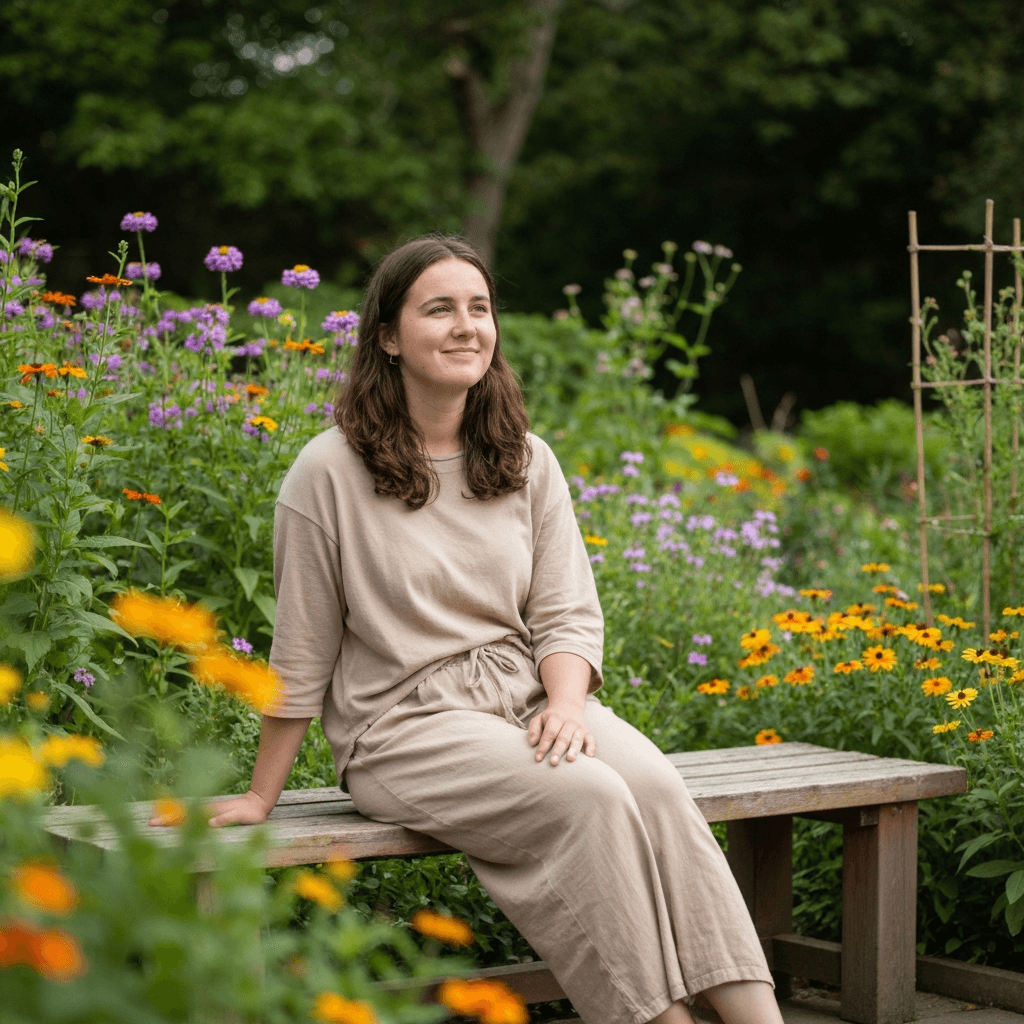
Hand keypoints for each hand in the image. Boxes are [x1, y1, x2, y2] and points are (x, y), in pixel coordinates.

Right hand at [147, 790, 270, 827]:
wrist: (258, 803)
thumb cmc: (250, 812)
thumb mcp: (240, 816)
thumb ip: (226, 819)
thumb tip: (210, 823)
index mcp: (209, 812)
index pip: (186, 816)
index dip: (170, 820)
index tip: (155, 822)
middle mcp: (207, 811)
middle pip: (182, 814)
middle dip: (165, 818)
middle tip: (148, 823)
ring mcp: (209, 811)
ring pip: (186, 813)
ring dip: (171, 816)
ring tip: (156, 820)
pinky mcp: (213, 813)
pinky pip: (194, 815)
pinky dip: (182, 816)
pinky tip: (176, 820)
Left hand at [528, 703, 595, 765]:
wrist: (568, 705)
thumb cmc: (551, 718)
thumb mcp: (539, 719)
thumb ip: (534, 730)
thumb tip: (533, 743)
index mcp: (555, 719)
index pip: (549, 732)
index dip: (544, 745)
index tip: (538, 758)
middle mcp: (568, 722)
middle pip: (563, 737)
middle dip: (558, 750)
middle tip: (553, 762)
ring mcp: (578, 727)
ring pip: (577, 738)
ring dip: (574, 749)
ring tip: (570, 759)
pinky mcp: (587, 732)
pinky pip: (591, 739)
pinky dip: (591, 747)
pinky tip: (588, 756)